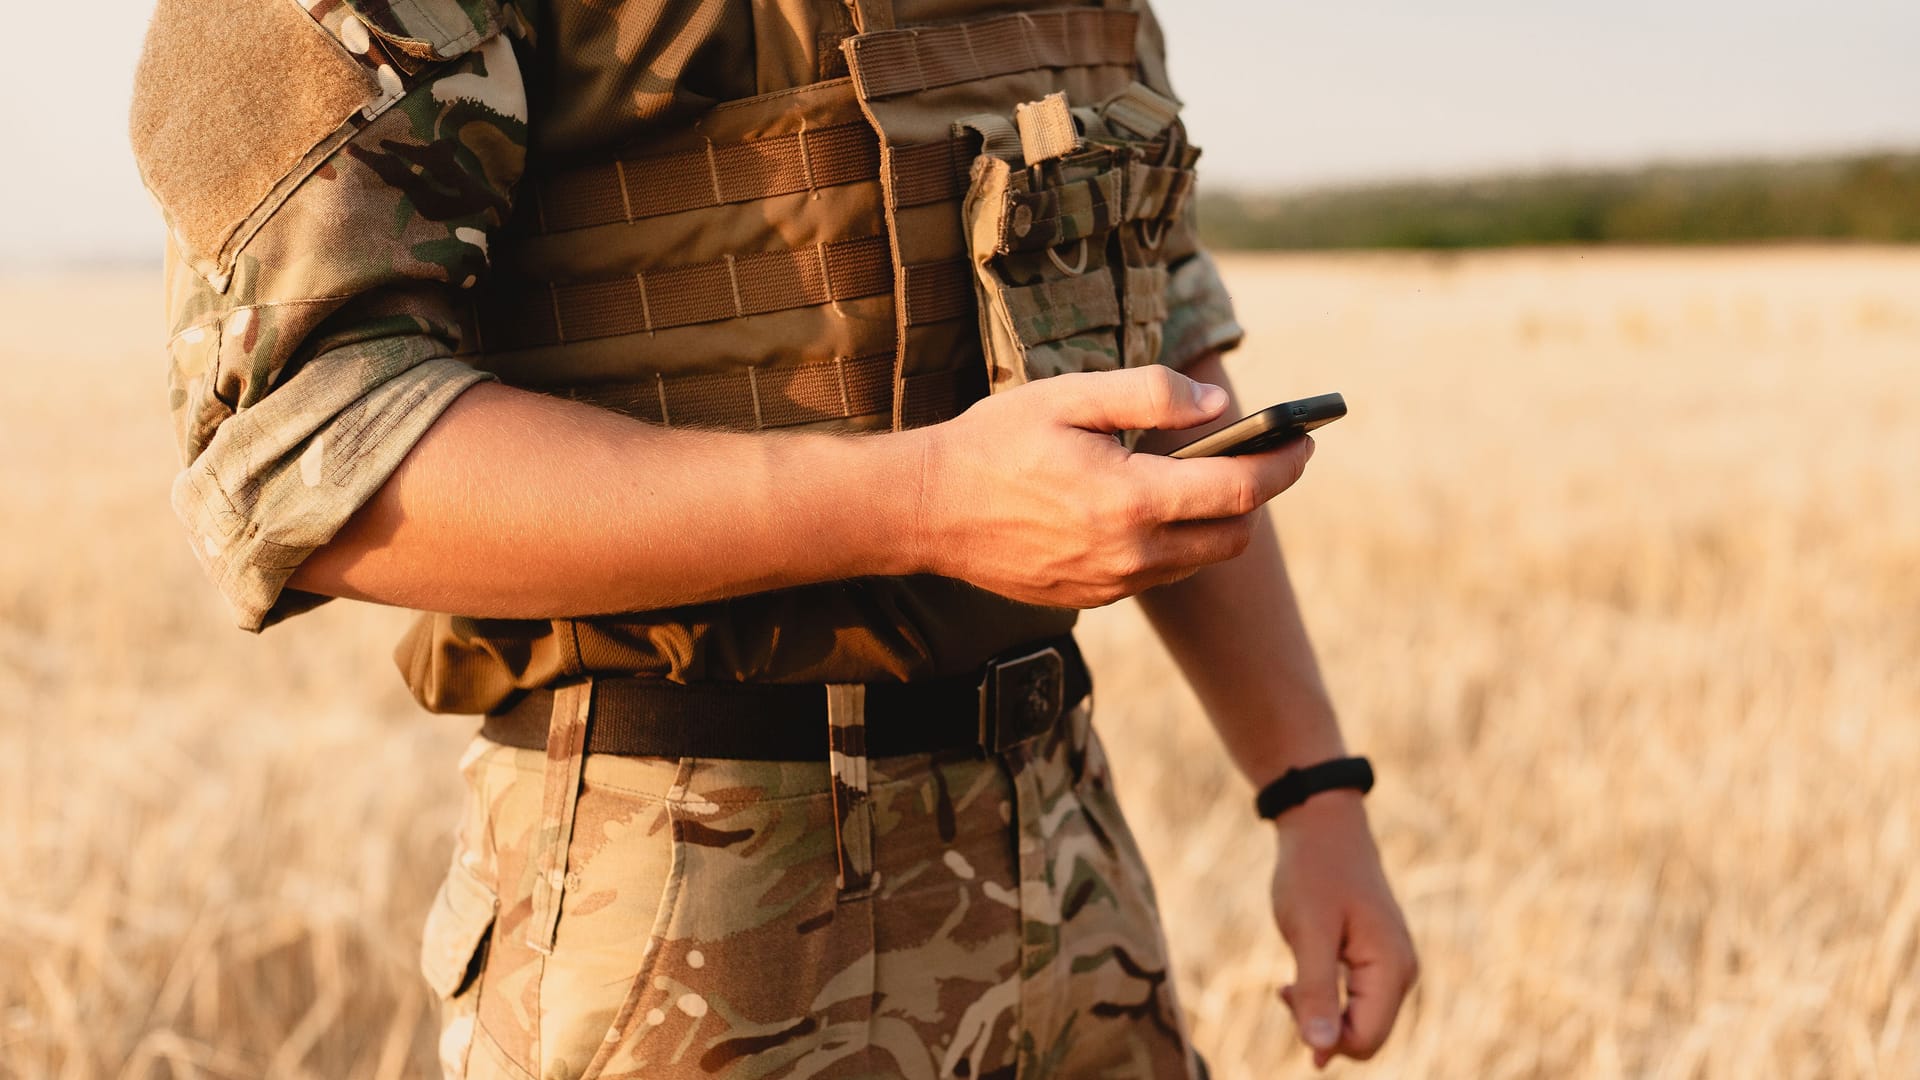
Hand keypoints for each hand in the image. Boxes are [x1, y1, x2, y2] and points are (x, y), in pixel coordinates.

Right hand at [912, 366, 1314, 608]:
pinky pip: (1157, 575)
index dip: (1285, 462)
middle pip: (1232, 535)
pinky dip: (1172, 542)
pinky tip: (1148, 508)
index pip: (1241, 488)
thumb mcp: (1070, 397)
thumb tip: (1217, 406)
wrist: (924, 511)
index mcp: (1131, 499)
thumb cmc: (994, 444)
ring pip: (1198, 561)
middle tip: (1264, 456)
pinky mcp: (1091, 597)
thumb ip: (1150, 395)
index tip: (1304, 439)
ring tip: (1205, 477)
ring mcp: (1110, 583)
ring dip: (1215, 522)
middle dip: (1259, 495)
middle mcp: (1130, 554)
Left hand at [1271, 791, 1417, 1067]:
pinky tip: (1299, 979)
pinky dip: (1327, 998)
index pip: (1366, 1041)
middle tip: (1285, 988)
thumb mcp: (1308, 933)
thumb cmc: (1314, 873)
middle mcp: (1403, 972)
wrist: (1323, 826)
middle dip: (1322, 1026)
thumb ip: (1315, 992)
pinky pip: (1357, 1001)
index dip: (1325, 1039)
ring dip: (1322, 1012)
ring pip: (1359, 1021)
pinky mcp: (1378, 960)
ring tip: (1289, 981)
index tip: (1286, 996)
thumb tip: (1321, 1052)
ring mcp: (1393, 966)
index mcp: (1392, 968)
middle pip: (1365, 1036)